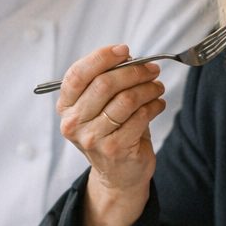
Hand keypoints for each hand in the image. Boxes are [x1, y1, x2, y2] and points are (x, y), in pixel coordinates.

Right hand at [55, 45, 165, 225]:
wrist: (119, 175)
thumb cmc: (112, 133)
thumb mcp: (100, 108)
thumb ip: (106, 83)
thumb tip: (129, 58)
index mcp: (66, 107)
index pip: (78, 74)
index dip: (102, 58)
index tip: (125, 50)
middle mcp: (74, 123)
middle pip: (105, 84)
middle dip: (134, 71)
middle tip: (151, 69)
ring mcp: (93, 138)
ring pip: (126, 99)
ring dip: (148, 88)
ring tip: (157, 87)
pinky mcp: (115, 149)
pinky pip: (140, 117)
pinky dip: (154, 106)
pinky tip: (158, 104)